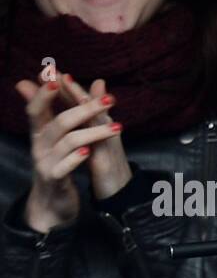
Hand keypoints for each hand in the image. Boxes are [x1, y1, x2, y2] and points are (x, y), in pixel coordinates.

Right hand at [15, 71, 126, 234]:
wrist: (51, 201)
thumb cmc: (55, 163)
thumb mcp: (54, 137)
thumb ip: (50, 110)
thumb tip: (43, 79)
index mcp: (40, 133)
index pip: (37, 108)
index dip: (45, 93)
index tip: (57, 76)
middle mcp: (39, 145)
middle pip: (58, 122)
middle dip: (82, 108)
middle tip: (108, 101)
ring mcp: (45, 163)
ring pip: (67, 142)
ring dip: (93, 133)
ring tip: (117, 127)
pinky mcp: (54, 180)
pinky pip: (63, 168)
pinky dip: (75, 159)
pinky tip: (88, 152)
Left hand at [62, 74, 130, 200]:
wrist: (121, 190)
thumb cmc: (105, 162)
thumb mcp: (91, 136)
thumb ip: (85, 115)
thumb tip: (82, 93)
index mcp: (96, 124)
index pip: (80, 103)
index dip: (66, 87)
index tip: (50, 71)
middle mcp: (105, 130)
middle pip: (91, 107)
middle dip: (75, 91)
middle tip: (61, 75)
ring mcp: (109, 145)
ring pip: (100, 122)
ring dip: (88, 108)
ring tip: (76, 95)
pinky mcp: (110, 163)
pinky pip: (105, 148)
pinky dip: (100, 136)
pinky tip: (90, 127)